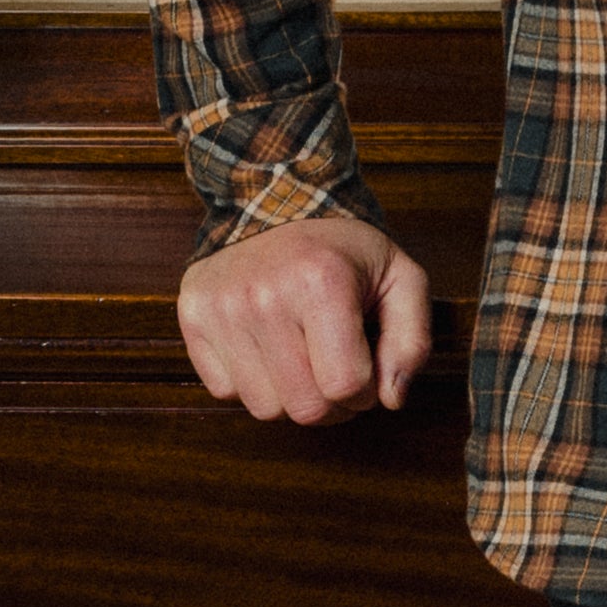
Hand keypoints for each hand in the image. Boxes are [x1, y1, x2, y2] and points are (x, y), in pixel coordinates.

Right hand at [177, 214, 431, 424]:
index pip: (345, 386)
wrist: (280, 198)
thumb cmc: (344, 248)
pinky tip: (268, 345)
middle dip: (332, 402)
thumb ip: (412, 339)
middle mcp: (265, 296)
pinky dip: (251, 381)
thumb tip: (393, 399)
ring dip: (290, 395)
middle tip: (336, 367)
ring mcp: (223, 308)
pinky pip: (224, 391)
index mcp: (322, 282)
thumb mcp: (401, 277)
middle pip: (304, 408)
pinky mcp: (194, 315)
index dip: (366, 390)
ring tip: (303, 354)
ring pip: (263, 408)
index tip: (365, 365)